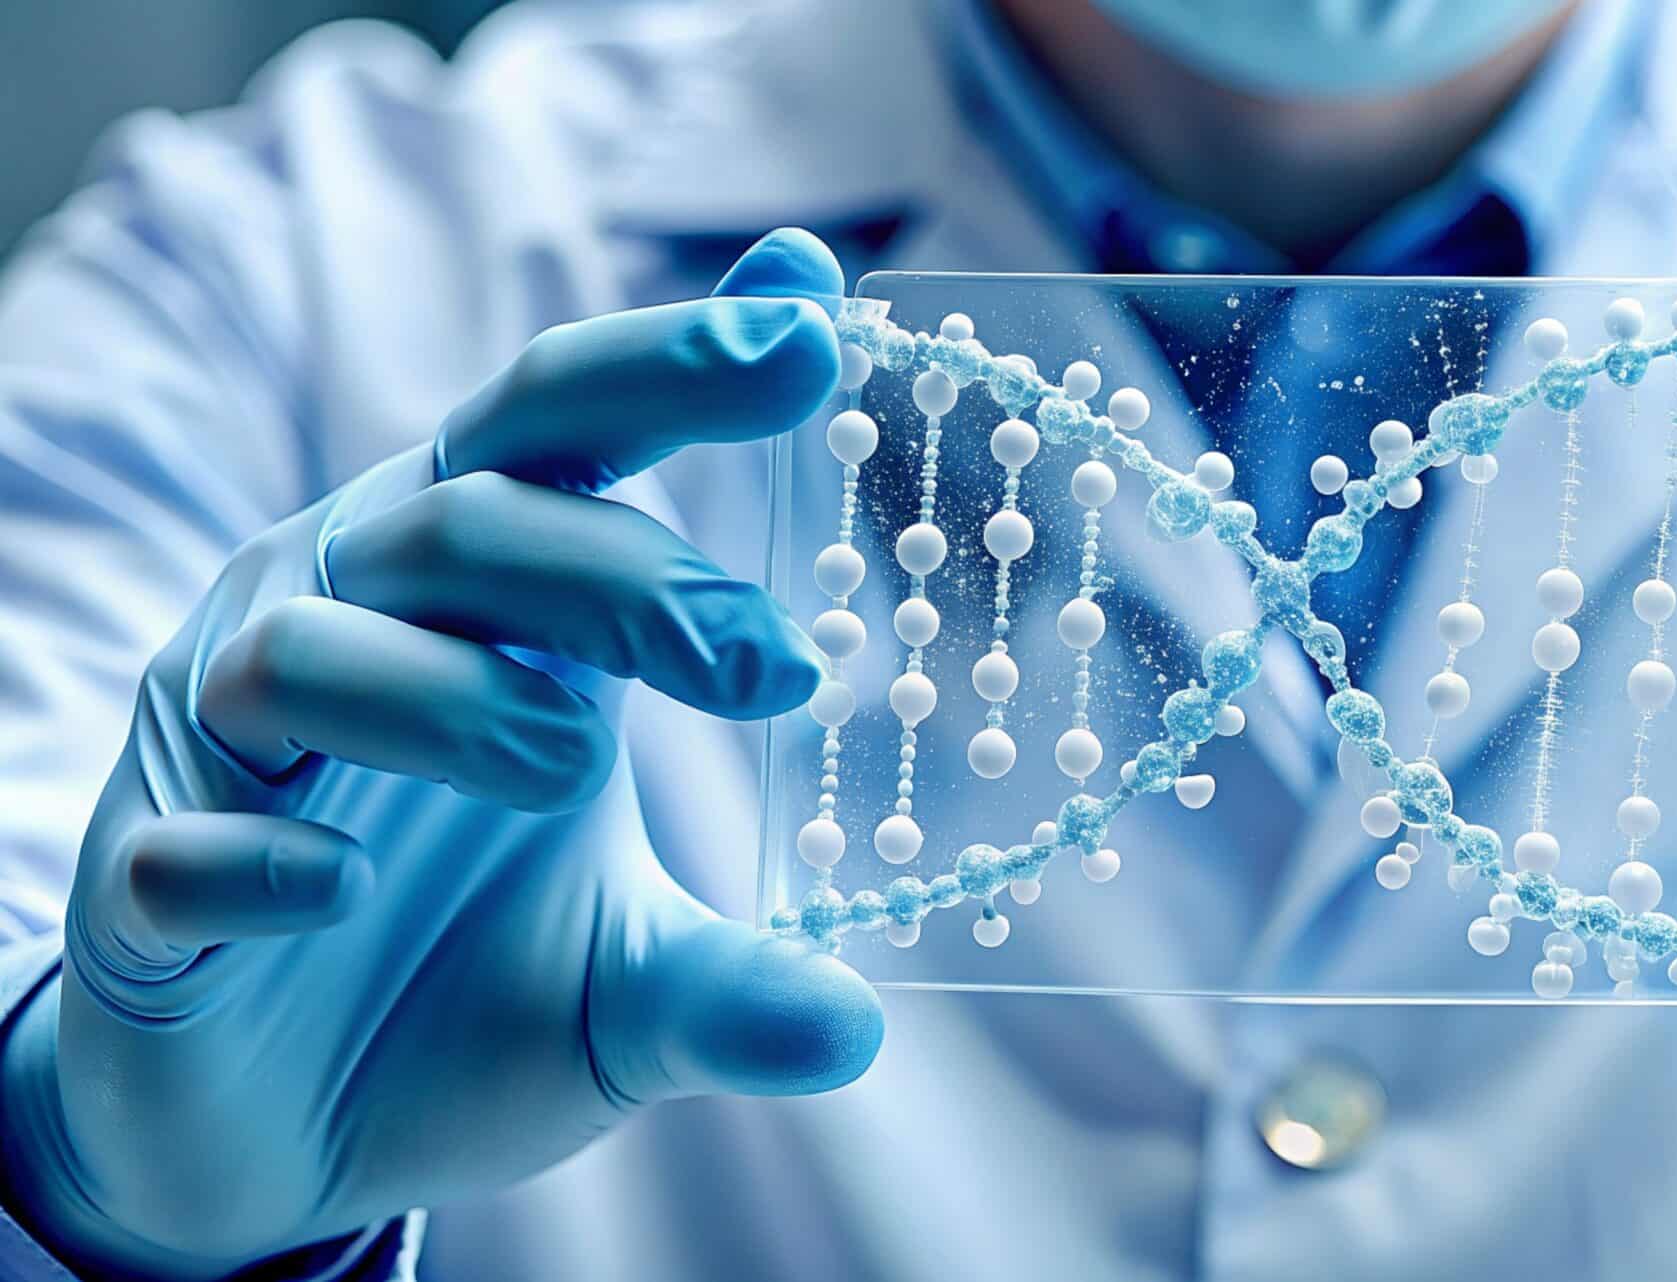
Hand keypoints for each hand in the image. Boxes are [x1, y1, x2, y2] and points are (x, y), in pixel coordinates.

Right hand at [0, 230, 882, 1277]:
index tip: (815, 330)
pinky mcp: (144, 891)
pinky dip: (265, 856)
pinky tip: (345, 891)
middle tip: (779, 666)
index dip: (674, 367)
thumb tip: (861, 1036)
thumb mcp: (634, 987)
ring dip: (454, 697)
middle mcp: (351, 629)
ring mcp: (233, 756)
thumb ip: (738, 977)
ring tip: (574, 771)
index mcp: (483, 604)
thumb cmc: (464, 995)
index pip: (564, 432)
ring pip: (309, 647)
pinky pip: (182, 844)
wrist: (282, 1153)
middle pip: (464, 517)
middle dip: (628, 576)